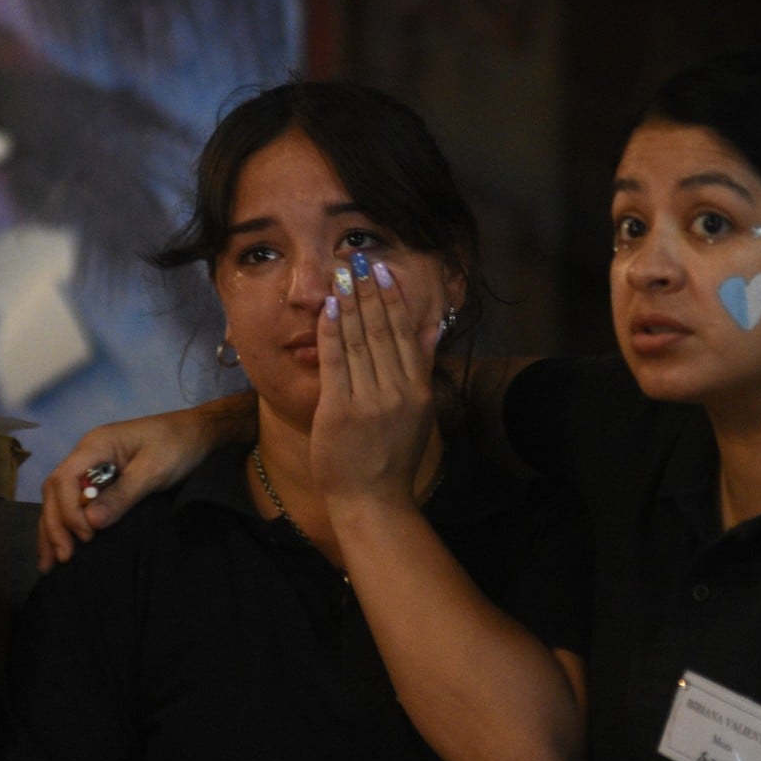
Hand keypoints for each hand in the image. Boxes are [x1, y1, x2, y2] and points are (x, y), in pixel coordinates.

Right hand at [36, 394, 256, 571]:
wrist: (199, 432)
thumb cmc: (178, 445)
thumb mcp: (154, 470)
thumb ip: (122, 495)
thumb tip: (90, 523)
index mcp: (96, 445)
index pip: (65, 479)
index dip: (69, 510)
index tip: (87, 536)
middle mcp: (87, 454)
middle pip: (55, 490)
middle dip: (55, 526)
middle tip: (63, 559)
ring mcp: (92, 465)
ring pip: (59, 498)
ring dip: (53, 529)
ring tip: (50, 564)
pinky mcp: (102, 478)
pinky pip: (76, 501)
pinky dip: (67, 524)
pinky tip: (62, 545)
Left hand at [308, 254, 445, 511]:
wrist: (374, 500)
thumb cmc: (394, 457)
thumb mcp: (420, 411)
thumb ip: (423, 365)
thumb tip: (434, 326)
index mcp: (418, 389)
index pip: (403, 333)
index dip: (391, 299)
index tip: (382, 272)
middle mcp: (396, 391)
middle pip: (380, 331)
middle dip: (367, 292)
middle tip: (357, 260)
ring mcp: (368, 401)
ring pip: (357, 341)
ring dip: (348, 304)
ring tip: (341, 275)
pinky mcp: (340, 410)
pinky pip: (334, 362)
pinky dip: (330, 332)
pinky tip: (327, 308)